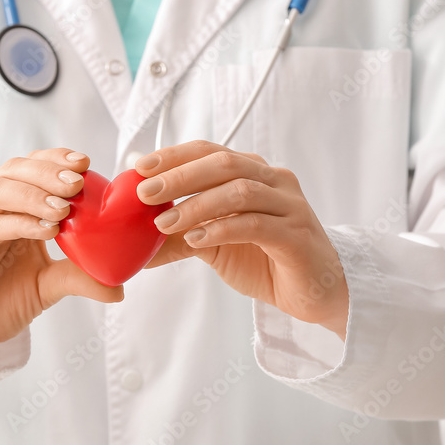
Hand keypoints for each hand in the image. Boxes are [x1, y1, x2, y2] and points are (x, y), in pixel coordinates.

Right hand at [0, 148, 123, 354]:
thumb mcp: (45, 287)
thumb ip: (77, 278)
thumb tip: (119, 287)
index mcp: (9, 210)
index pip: (30, 169)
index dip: (54, 160)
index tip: (85, 163)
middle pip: (12, 171)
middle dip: (47, 171)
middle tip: (78, 182)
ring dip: (32, 194)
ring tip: (63, 208)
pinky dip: (15, 224)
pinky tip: (44, 230)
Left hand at [135, 141, 348, 339]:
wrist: (313, 293)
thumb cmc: (265, 260)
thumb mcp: (214, 245)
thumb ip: (179, 236)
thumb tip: (132, 241)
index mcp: (254, 173)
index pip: (209, 151)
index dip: (174, 155)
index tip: (139, 167)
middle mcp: (274, 181)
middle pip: (223, 164)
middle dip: (179, 175)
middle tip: (144, 193)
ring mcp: (289, 205)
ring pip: (239, 192)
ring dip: (196, 205)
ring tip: (163, 224)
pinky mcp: (296, 235)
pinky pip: (255, 224)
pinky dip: (221, 230)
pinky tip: (196, 240)